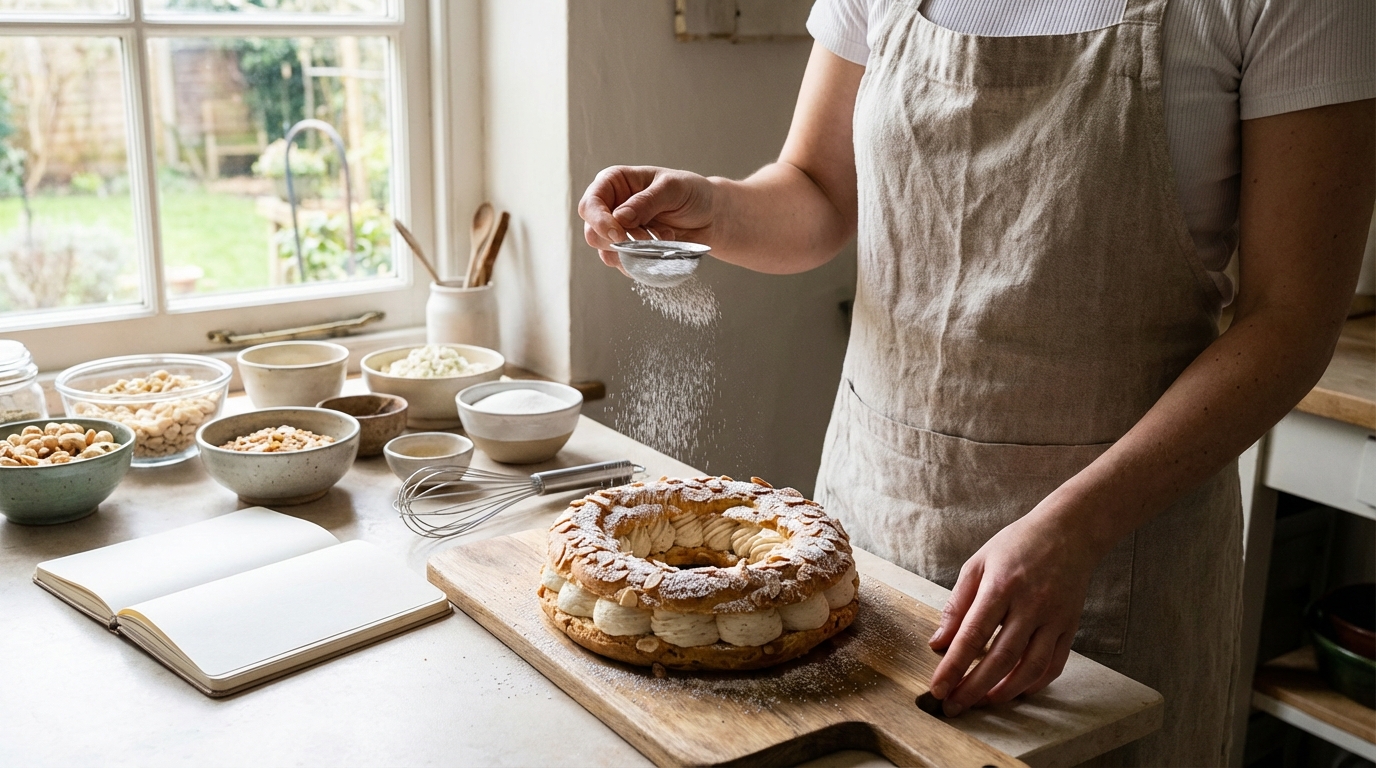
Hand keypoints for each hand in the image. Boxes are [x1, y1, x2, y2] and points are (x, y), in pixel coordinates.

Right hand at [577, 166, 716, 268]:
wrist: (712, 216)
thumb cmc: (692, 193)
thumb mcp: (672, 189)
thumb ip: (646, 201)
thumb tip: (620, 218)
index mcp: (614, 182)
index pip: (590, 204)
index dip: (599, 221)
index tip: (618, 234)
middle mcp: (611, 207)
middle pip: (593, 233)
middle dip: (620, 241)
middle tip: (649, 238)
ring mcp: (620, 231)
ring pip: (606, 252)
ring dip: (634, 252)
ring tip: (663, 239)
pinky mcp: (631, 250)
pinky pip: (624, 265)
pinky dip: (642, 262)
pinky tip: (663, 249)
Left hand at [927, 507, 1103, 715]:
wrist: (1069, 532)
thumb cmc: (1017, 545)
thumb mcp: (977, 563)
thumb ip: (957, 604)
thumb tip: (939, 642)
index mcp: (1002, 585)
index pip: (973, 634)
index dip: (954, 666)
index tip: (938, 688)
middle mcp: (1031, 604)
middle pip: (1001, 657)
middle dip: (974, 687)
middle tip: (954, 706)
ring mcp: (1055, 618)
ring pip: (1030, 667)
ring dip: (1005, 691)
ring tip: (982, 702)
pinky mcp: (1070, 626)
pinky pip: (1054, 665)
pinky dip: (1034, 684)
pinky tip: (1015, 691)